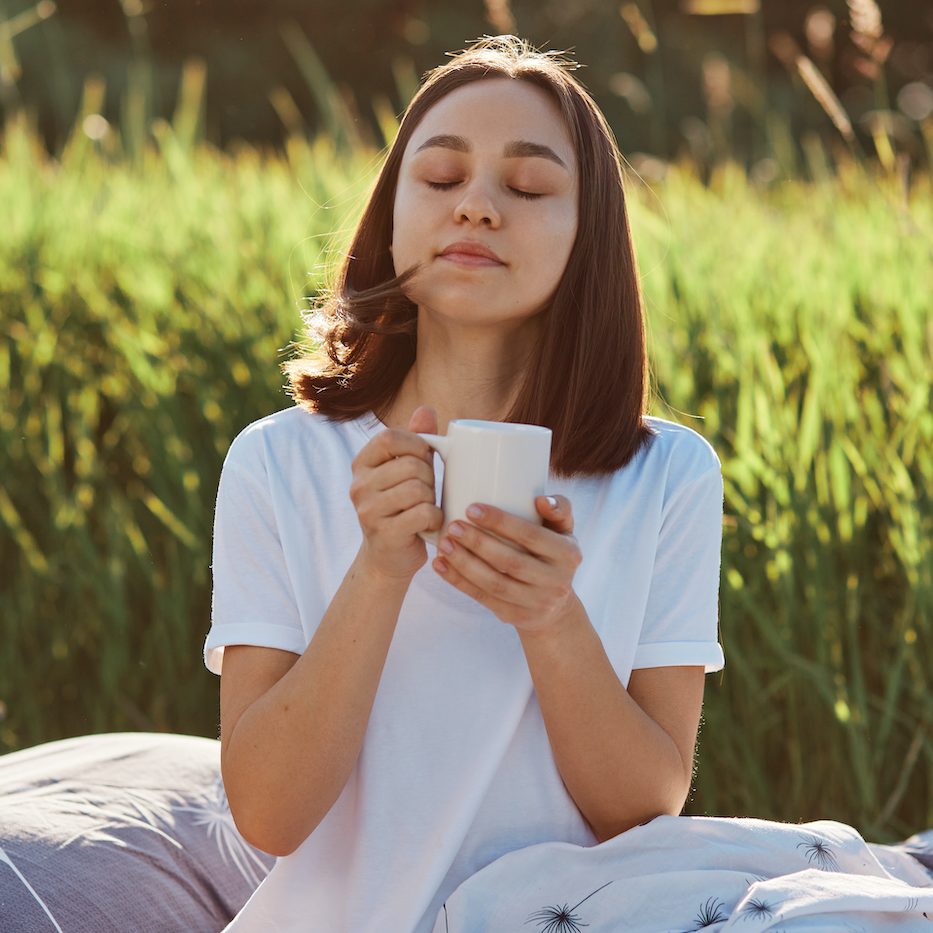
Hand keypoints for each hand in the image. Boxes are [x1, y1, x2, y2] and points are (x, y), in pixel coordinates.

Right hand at [350, 405, 443, 581]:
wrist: (389, 557)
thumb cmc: (403, 507)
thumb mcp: (408, 470)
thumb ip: (416, 440)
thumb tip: (426, 410)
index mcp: (362, 463)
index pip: (390, 437)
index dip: (416, 444)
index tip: (425, 458)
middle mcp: (359, 485)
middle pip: (410, 465)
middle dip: (429, 477)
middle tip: (427, 492)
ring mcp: (368, 511)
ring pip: (418, 489)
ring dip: (432, 499)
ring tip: (427, 507)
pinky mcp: (383, 534)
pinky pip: (422, 513)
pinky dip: (435, 518)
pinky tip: (430, 524)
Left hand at [432, 496, 581, 633]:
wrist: (556, 608)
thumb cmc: (553, 554)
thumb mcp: (565, 532)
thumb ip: (560, 509)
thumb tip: (541, 500)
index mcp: (568, 555)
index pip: (531, 536)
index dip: (501, 522)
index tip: (472, 508)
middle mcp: (556, 582)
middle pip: (510, 561)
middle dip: (478, 542)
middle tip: (453, 526)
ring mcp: (535, 603)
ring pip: (494, 583)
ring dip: (464, 563)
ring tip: (444, 544)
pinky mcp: (515, 617)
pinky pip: (483, 598)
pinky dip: (458, 581)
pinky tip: (440, 565)